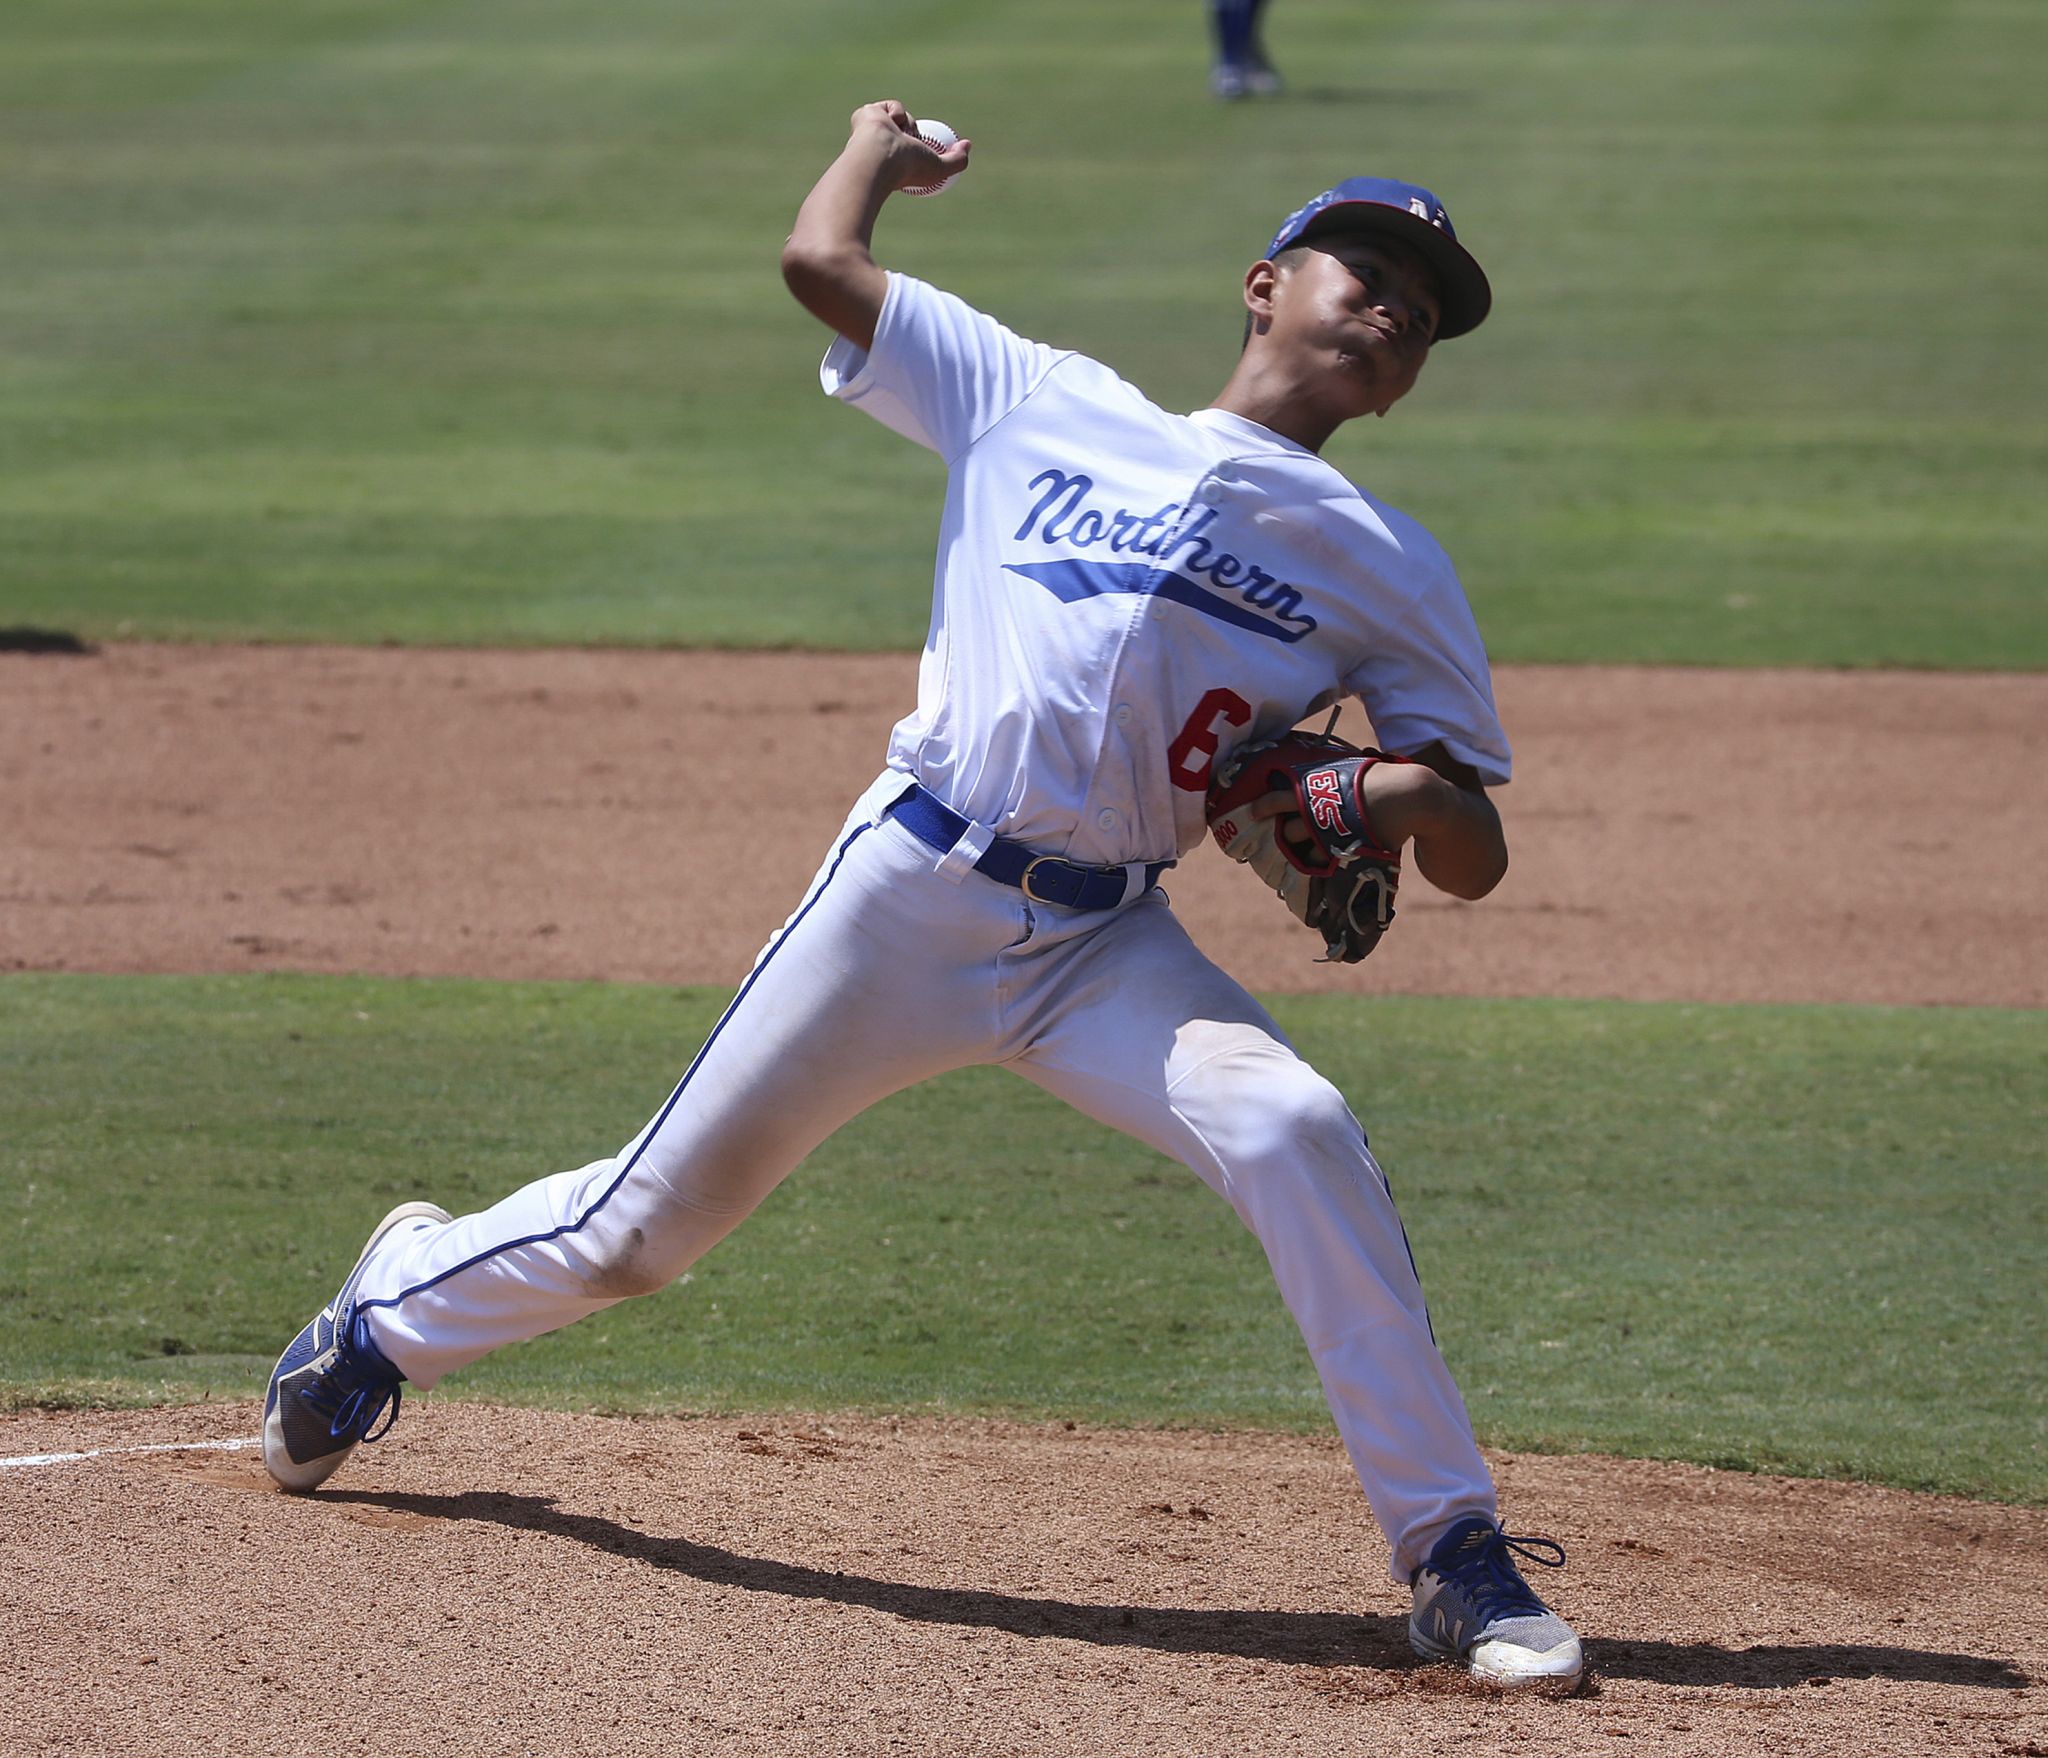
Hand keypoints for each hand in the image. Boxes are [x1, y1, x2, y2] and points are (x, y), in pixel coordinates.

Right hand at [849, 100, 971, 195]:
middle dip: (915, 132)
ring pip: (903, 116)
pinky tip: (889, 124)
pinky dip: (897, 113)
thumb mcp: (939, 168)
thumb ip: (957, 160)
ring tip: (900, 137)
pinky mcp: (865, 115)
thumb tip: (967, 145)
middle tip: (917, 140)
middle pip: (908, 129)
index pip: (913, 148)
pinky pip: (892, 106)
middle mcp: (881, 147)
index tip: (933, 144)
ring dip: (908, 123)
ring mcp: (872, 131)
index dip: (924, 144)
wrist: (880, 155)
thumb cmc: (908, 166)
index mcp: (894, 162)